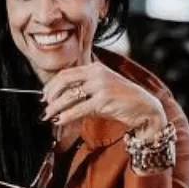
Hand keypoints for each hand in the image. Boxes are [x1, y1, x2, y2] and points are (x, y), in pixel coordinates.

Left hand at [41, 62, 166, 138]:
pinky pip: (78, 108)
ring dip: (55, 107)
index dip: (52, 85)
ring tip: (49, 115)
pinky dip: (66, 115)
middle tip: (45, 106)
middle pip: (64, 81)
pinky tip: (60, 120)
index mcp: (95, 67)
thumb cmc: (121, 100)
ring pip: (69, 96)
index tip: (44, 95)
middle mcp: (97, 73)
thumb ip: (83, 90)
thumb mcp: (101, 89)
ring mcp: (100, 85)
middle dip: (51, 94)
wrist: (144, 108)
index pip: (66, 73)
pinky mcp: (103, 100)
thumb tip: (59, 100)